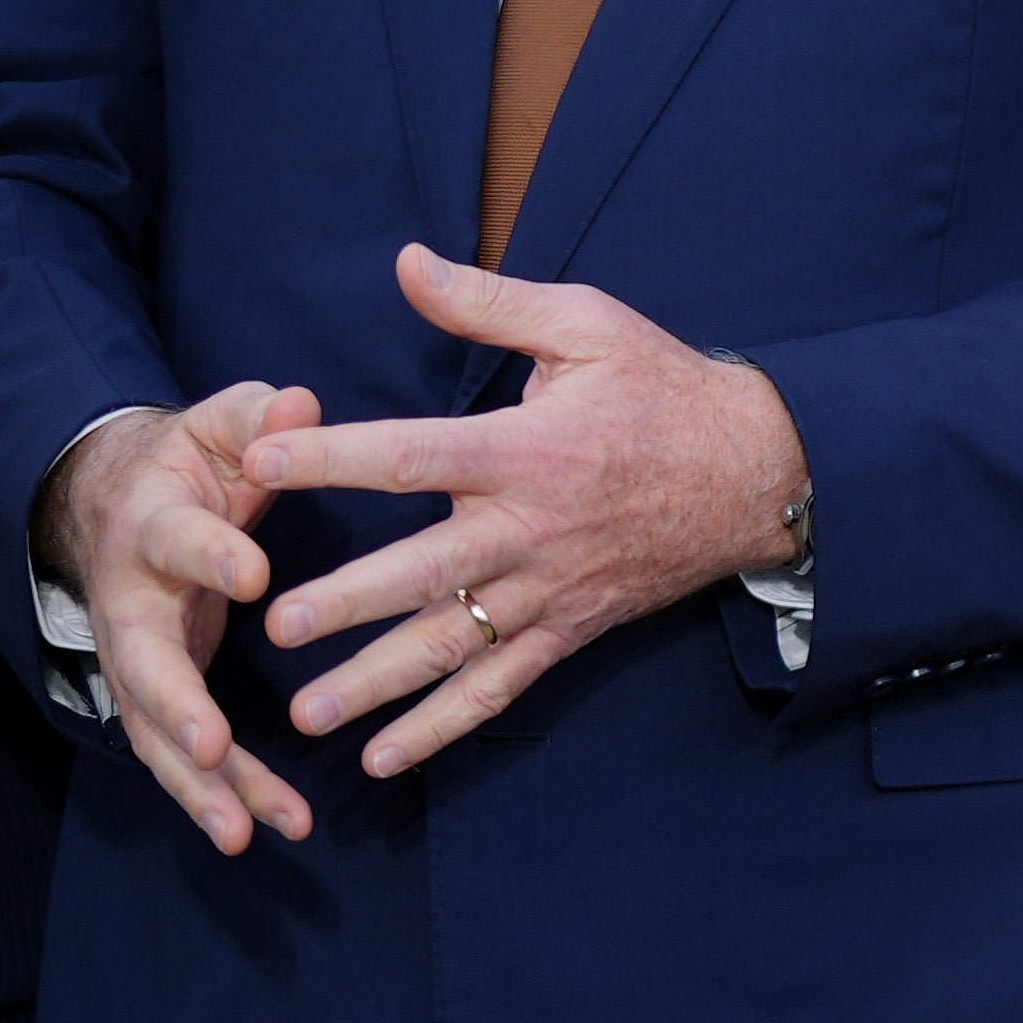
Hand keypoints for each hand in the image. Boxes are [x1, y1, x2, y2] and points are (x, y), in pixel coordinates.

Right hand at [41, 387, 324, 851]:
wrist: (123, 501)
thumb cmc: (191, 463)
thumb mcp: (221, 426)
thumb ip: (257, 416)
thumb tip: (298, 401)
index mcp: (155, 527)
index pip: (178, 540)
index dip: (211, 555)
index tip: (253, 574)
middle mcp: (133, 602)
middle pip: (143, 663)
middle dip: (177, 708)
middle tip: (210, 748)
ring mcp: (140, 657)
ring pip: (157, 730)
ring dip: (202, 783)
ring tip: (248, 832)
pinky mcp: (162, 693)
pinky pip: (184, 754)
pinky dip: (220, 794)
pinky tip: (265, 832)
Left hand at [238, 246, 810, 777]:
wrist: (763, 471)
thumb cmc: (666, 391)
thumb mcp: (588, 326)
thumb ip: (489, 305)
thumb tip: (406, 264)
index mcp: (527, 450)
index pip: (413, 455)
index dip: (333, 458)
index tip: (259, 462)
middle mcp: (532, 529)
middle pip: (426, 571)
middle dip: (348, 601)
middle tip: (275, 623)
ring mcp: (551, 588)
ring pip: (455, 643)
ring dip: (378, 683)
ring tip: (305, 712)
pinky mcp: (570, 628)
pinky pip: (503, 686)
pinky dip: (445, 726)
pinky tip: (386, 757)